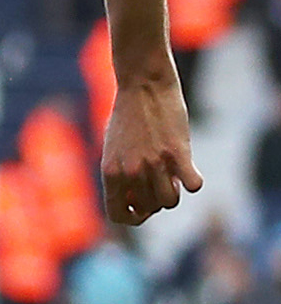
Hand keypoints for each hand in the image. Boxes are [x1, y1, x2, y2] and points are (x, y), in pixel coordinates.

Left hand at [100, 71, 199, 226]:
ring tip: (171, 175)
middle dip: (156, 201)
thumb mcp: (113, 148)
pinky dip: (193, 182)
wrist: (142, 86)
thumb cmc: (127, 117)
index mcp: (110, 172)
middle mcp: (130, 171)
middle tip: (158, 181)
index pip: (118, 215)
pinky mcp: (177, 152)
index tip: (142, 208)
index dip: (133, 217)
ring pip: (170, 201)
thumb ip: (120, 174)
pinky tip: (189, 171)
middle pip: (149, 208)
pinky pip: (193, 185)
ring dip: (173, 192)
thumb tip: (134, 201)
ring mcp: (154, 162)